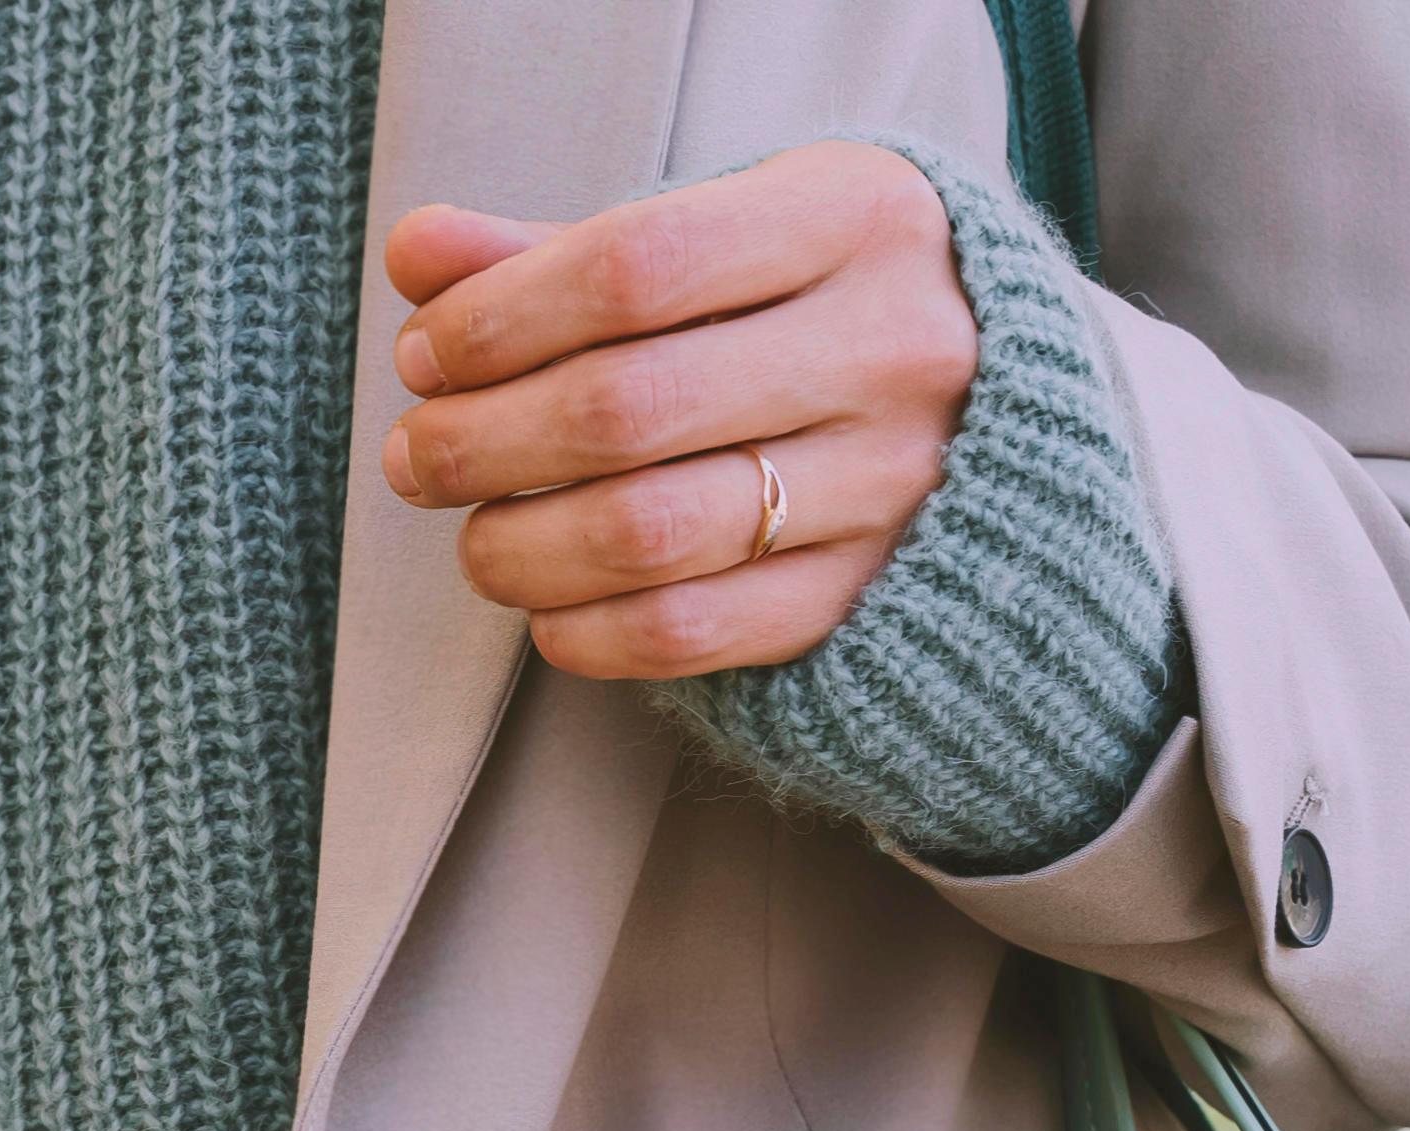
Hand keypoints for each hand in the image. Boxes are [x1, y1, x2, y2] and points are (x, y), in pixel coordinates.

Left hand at [378, 144, 981, 680]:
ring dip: (515, 547)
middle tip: (416, 455)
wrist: (992, 403)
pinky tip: (544, 603)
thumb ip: (561, 251)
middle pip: (625, 409)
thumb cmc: (808, 301)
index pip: (633, 268)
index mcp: (855, 219)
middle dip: (480, 441)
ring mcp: (890, 480)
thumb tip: (416, 251)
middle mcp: (891, 346)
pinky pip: (684, 632)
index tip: (426, 355)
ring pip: (644, 534)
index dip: (497, 320)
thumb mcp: (719, 237)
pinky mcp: (865, 593)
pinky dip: (580, 630)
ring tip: (474, 534)